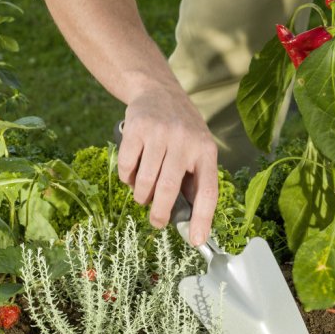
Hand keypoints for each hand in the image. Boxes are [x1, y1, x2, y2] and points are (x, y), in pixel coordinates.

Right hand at [116, 82, 218, 246]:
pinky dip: (127, 178)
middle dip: (160, 213)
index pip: (208, 191)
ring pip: (145, 181)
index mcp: (206, 152)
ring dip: (141, 196)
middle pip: (168, 189)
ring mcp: (160, 134)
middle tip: (157, 222)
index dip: (203, 219)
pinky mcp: (136, 129)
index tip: (197, 241)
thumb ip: (194, 181)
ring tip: (143, 194)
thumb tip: (191, 223)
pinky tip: (133, 173)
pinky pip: (127, 167)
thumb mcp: (197, 151)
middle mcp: (185, 141)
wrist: (158, 92)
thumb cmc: (181, 131)